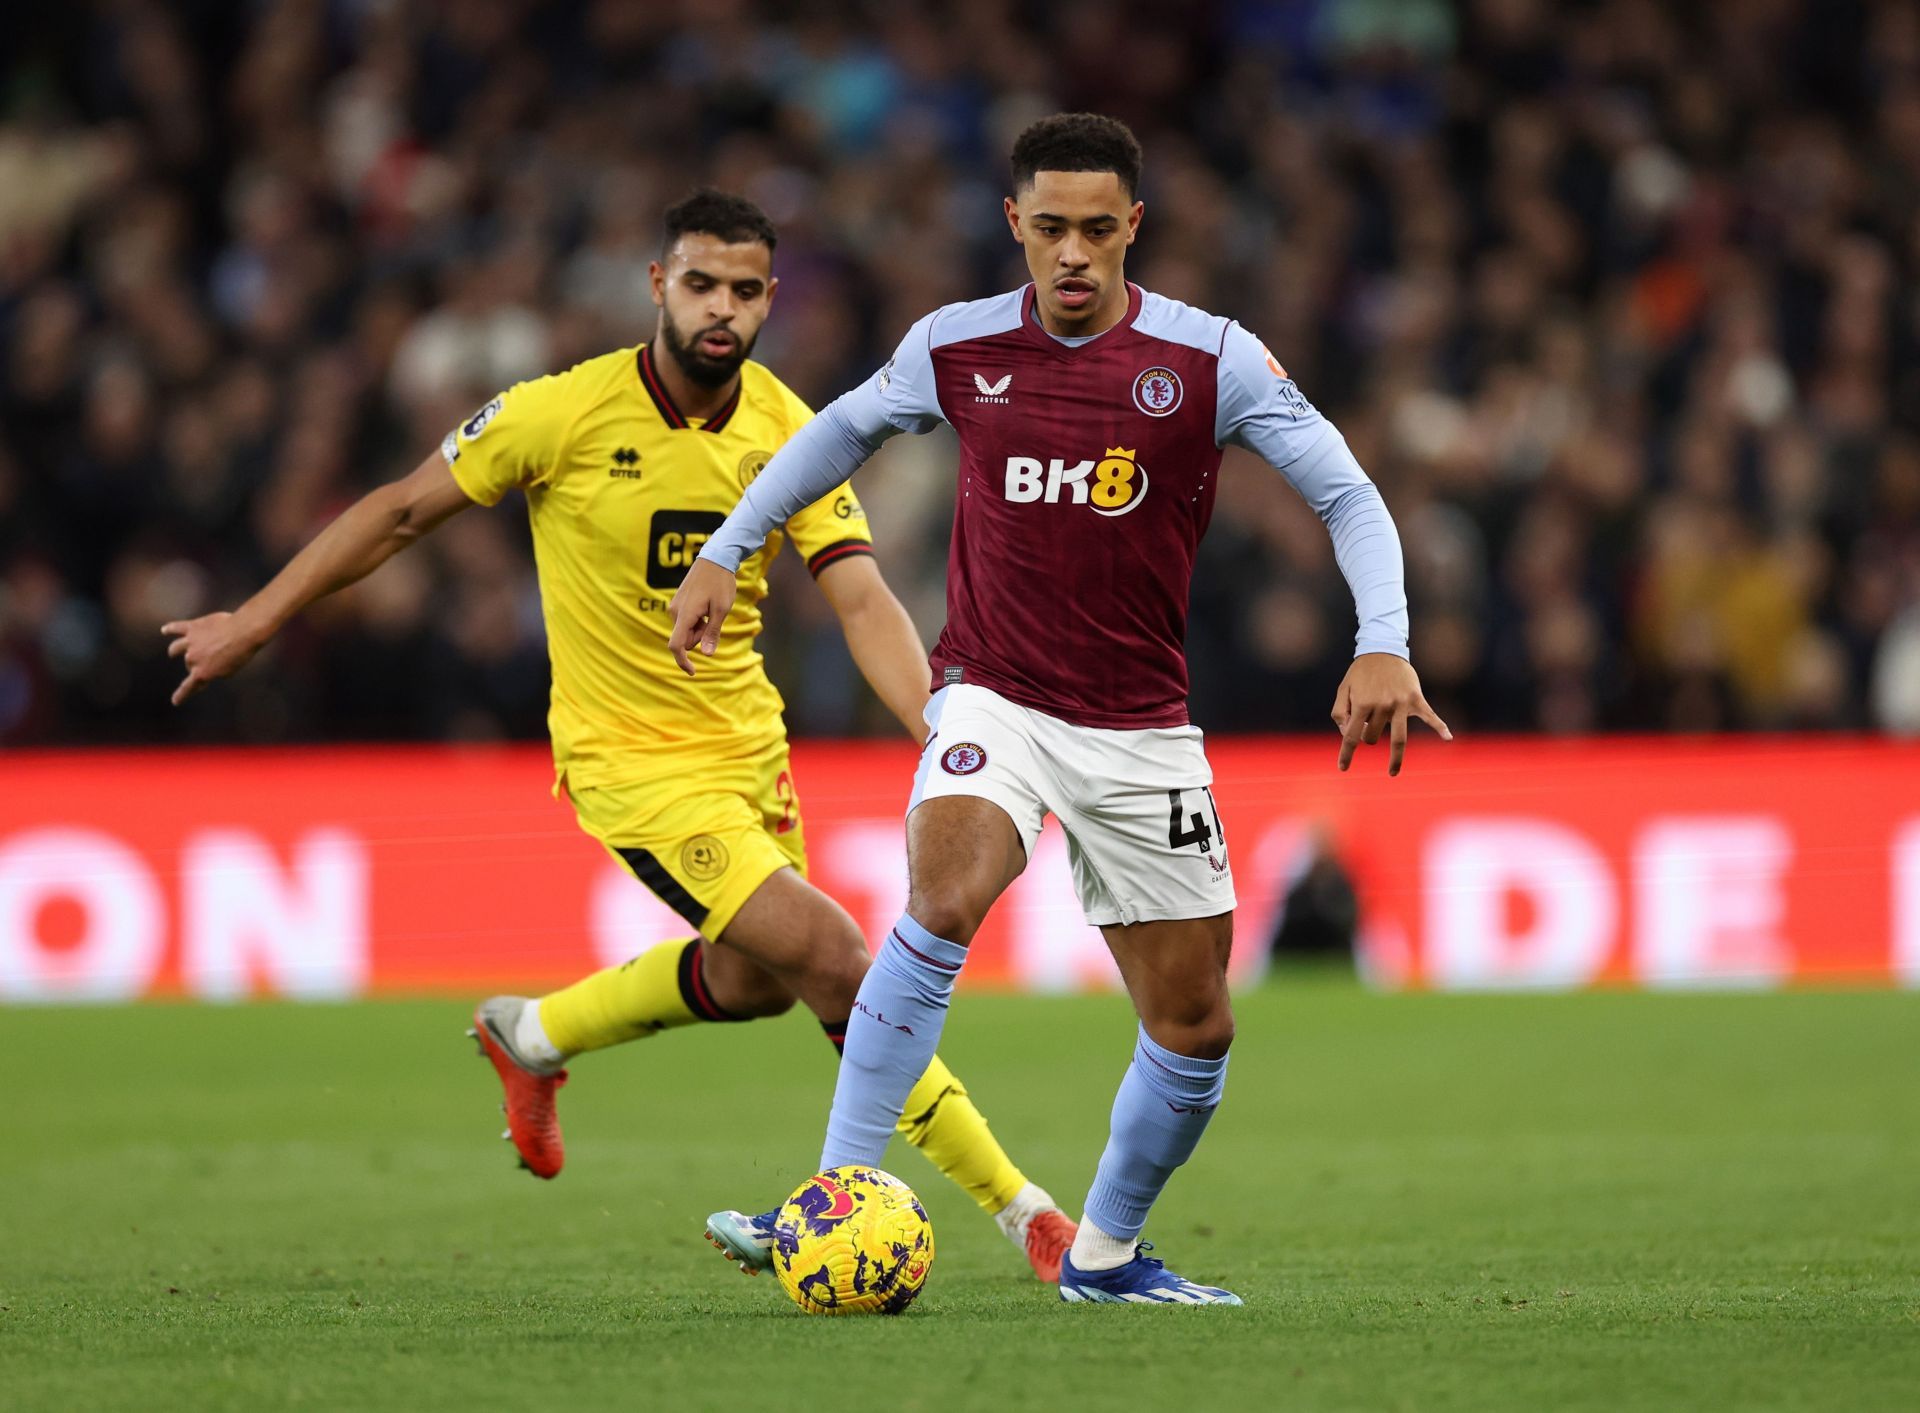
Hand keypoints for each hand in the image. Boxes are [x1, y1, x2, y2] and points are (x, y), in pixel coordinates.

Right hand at [162, 611, 266, 705]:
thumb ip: (216, 673)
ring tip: (172, 652)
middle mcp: (193, 659)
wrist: (244, 632)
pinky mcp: (192, 627)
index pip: (189, 687)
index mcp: (203, 673)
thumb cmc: (242, 653)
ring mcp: (190, 642)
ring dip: (174, 651)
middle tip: (203, 661)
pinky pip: (177, 628)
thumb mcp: (230, 671)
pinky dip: (170, 629)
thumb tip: (207, 671)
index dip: (182, 695)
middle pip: (189, 663)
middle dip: (194, 664)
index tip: (175, 702)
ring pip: (176, 648)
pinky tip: (165, 630)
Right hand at [667, 559, 739, 675]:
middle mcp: (675, 612)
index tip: (693, 672)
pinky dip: (697, 620)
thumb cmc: (721, 583)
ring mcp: (675, 606)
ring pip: (687, 630)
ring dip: (699, 628)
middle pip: (685, 639)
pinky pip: (686, 621)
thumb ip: (712, 633)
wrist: (715, 559)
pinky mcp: (678, 603)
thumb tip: (706, 654)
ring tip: (711, 610)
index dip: (682, 661)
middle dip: (700, 637)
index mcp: (685, 614)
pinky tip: (706, 606)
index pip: (676, 645)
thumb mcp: (721, 610)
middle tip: (714, 619)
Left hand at [1330, 653, 1452, 775]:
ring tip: (1392, 772)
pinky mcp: (1416, 699)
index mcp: (1362, 704)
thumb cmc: (1360, 673)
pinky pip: (1430, 716)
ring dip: (1395, 757)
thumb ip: (1340, 713)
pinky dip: (1440, 727)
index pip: (1352, 736)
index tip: (1343, 768)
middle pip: (1374, 737)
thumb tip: (1347, 735)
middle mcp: (1382, 706)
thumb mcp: (1343, 689)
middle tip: (1367, 725)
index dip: (1346, 754)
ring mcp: (1401, 704)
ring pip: (1399, 738)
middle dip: (1368, 736)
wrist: (1383, 649)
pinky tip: (1448, 738)